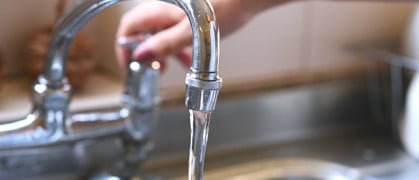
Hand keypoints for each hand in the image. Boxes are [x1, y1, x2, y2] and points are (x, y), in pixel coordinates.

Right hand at [116, 0, 288, 70]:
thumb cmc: (226, 9)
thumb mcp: (191, 34)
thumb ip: (164, 45)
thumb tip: (142, 56)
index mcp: (159, 8)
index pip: (128, 26)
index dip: (124, 47)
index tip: (128, 64)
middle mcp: (163, 5)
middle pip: (142, 29)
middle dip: (145, 51)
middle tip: (151, 68)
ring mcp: (175, 8)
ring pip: (158, 31)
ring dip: (162, 50)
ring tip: (172, 66)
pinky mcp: (187, 11)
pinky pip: (172, 28)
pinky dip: (175, 43)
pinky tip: (185, 56)